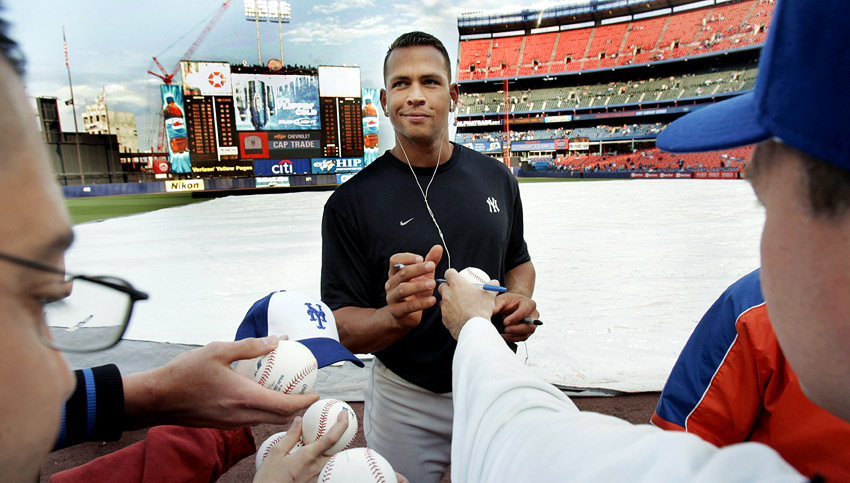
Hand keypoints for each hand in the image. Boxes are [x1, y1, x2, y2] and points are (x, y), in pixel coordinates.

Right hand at [123, 336, 318, 429]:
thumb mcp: (218, 350)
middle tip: (305, 392)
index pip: (285, 406)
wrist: (157, 399)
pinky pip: (250, 419)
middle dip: (296, 407)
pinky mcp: (222, 424)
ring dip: (279, 409)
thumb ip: (250, 346)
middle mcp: (241, 416)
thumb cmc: (184, 373)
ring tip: (286, 391)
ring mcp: (231, 423)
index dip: (304, 401)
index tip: (316, 393)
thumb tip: (277, 340)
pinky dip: (262, 409)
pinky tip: (259, 393)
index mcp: (245, 398)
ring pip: (264, 420)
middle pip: (279, 417)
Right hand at [253, 411, 349, 482]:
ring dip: (334, 449)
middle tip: (338, 425)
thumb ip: (290, 435)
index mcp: (308, 456)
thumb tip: (299, 420)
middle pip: (338, 450)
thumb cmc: (268, 477)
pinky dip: (327, 460)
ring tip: (327, 441)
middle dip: (342, 437)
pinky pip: (326, 470)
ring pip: (333, 460)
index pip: (331, 438)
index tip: (344, 414)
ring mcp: (318, 478)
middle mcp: (317, 468)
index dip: (342, 424)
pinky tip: (319, 457)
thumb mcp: (275, 453)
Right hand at [385, 245, 442, 328]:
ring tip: (433, 284)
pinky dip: (422, 303)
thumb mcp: (423, 276)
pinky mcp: (397, 311)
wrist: (405, 316)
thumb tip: (438, 247)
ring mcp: (392, 298)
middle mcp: (391, 284)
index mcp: (395, 273)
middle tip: (432, 267)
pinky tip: (433, 300)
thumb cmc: (415, 292)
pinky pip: (409, 306)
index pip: (394, 260)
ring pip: (403, 289)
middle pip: (402, 273)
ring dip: (418, 285)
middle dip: (417, 269)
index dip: (407, 258)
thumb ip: (430, 261)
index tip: (421, 258)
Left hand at [438, 268, 496, 339]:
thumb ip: (491, 287)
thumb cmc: (480, 309)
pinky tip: (460, 317)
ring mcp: (444, 306)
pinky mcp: (444, 318)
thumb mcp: (489, 295)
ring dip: (449, 301)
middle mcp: (448, 294)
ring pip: (443, 301)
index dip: (452, 274)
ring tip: (460, 306)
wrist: (473, 327)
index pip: (449, 273)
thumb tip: (494, 283)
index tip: (456, 277)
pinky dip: (450, 314)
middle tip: (457, 292)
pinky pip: (445, 313)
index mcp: (457, 284)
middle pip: (442, 286)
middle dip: (448, 288)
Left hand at [494, 293, 538, 342]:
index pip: (525, 311)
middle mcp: (533, 314)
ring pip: (526, 334)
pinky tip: (504, 337)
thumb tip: (492, 312)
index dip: (515, 318)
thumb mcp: (502, 299)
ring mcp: (532, 324)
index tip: (505, 322)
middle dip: (517, 329)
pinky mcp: (527, 331)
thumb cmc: (508, 301)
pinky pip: (522, 338)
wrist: (512, 305)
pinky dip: (513, 338)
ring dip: (514, 336)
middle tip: (505, 329)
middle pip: (530, 326)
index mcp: (529, 304)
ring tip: (503, 335)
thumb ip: (497, 305)